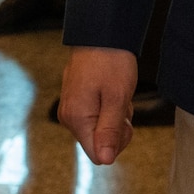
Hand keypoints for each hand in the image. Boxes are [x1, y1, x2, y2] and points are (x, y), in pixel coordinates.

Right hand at [58, 47, 138, 164]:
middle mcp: (69, 117)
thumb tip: (105, 160)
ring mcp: (71, 108)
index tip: (124, 121)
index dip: (116, 143)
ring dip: (115, 117)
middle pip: (98, 143)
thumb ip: (109, 131)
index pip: (98, 154)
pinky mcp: (76, 100)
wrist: (101, 32)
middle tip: (123, 104)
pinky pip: (96, 116)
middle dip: (117, 129)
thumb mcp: (116, 98)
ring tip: (117, 93)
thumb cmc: (111, 62)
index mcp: (77, 118)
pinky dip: (108, 107)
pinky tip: (111, 90)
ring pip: (99, 129)